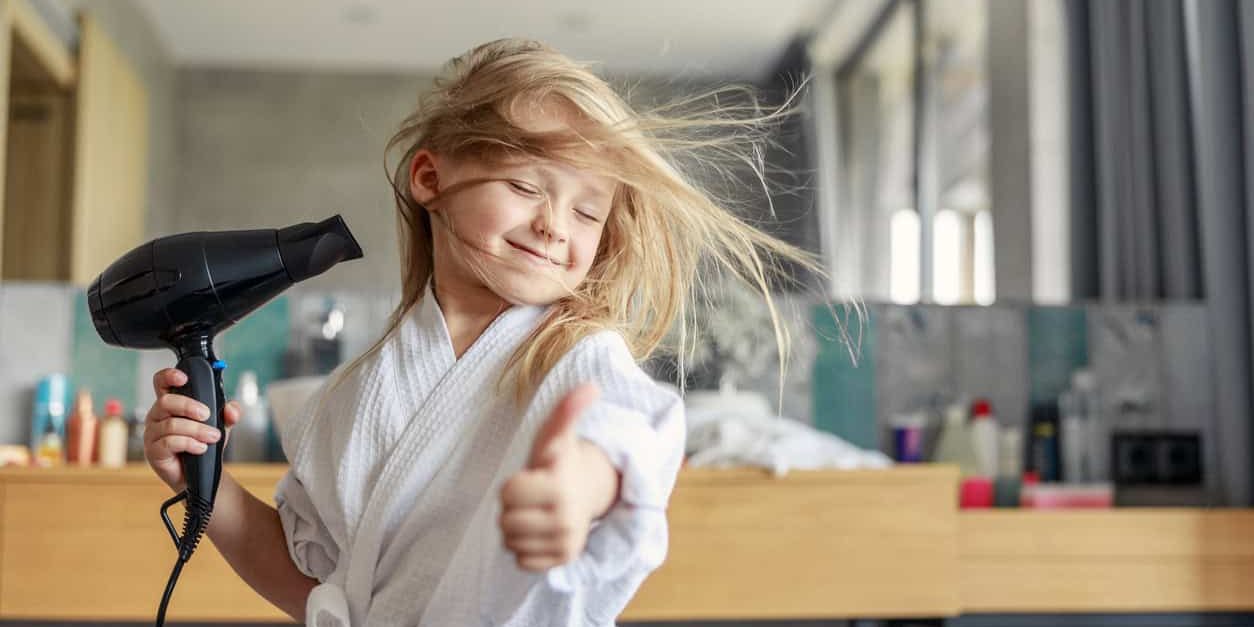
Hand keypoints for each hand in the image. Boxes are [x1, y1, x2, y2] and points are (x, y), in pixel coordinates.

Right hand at [144, 368, 240, 492]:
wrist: (201, 474)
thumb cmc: (204, 445)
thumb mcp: (221, 426)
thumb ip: (229, 414)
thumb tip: (231, 409)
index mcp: (171, 405)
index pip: (161, 383)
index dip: (169, 376)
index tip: (184, 378)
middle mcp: (157, 416)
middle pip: (166, 401)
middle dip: (189, 406)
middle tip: (207, 415)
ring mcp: (152, 434)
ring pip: (171, 424)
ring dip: (196, 430)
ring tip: (213, 437)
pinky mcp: (153, 451)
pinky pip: (169, 442)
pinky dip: (189, 443)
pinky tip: (201, 448)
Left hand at [499, 384, 604, 571]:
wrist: (587, 491)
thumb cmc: (560, 461)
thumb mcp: (557, 434)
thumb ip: (567, 410)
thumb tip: (591, 385)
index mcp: (558, 485)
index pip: (506, 494)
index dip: (512, 485)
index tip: (532, 476)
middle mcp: (565, 516)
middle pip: (505, 522)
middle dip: (512, 508)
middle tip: (531, 497)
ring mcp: (566, 540)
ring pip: (511, 542)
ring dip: (517, 528)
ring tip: (535, 512)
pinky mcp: (563, 559)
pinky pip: (521, 560)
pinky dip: (525, 547)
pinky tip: (539, 531)